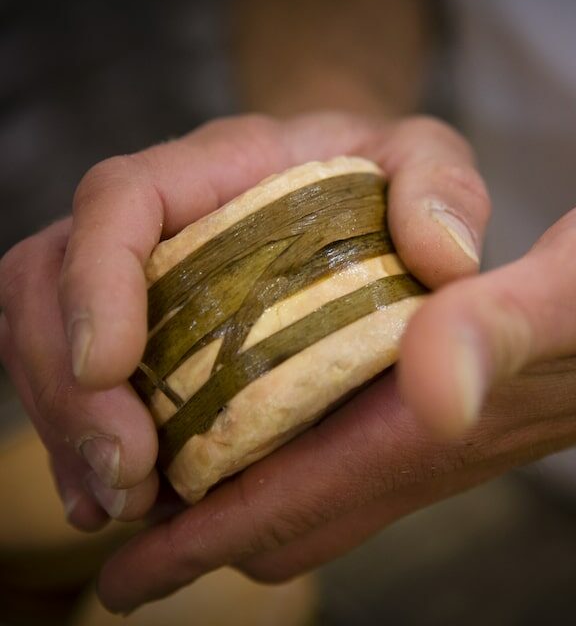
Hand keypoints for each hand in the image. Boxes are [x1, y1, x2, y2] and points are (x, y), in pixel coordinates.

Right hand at [0, 113, 487, 530]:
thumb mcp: (427, 160)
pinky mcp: (146, 334)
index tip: (111, 367)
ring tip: (120, 500)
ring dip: (68, 428)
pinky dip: (82, 445)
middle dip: (67, 383)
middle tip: (127, 470)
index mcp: (218, 167)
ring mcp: (141, 279)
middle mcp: (160, 221)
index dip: (96, 278)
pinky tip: (117, 501)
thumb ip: (442, 188)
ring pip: (46, 339)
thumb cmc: (382, 175)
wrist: (355, 193)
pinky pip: (78, 383)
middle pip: (50, 279)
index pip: (121, 197)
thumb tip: (443, 258)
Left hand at [93, 175, 575, 610]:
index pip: (291, 504)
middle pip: (288, 519)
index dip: (197, 544)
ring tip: (165, 468)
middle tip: (123, 510)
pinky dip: (290, 445)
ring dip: (237, 492)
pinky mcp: (458, 403)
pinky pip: (351, 448)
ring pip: (314, 489)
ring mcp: (444, 430)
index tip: (118, 575)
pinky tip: (268, 403)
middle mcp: (429, 442)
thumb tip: (431, 389)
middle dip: (198, 533)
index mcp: (436, 424)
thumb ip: (499, 332)